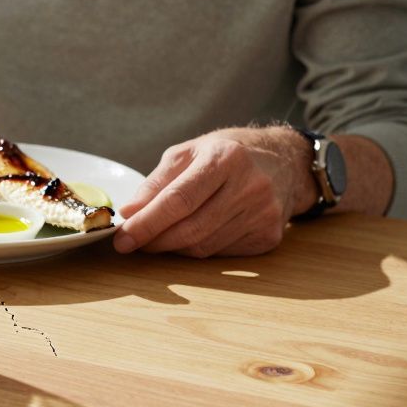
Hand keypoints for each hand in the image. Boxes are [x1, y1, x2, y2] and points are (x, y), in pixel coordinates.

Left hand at [113, 127, 316, 257]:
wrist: (284, 162)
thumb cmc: (226, 154)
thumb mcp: (188, 153)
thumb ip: (156, 183)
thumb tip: (129, 213)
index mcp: (226, 158)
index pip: (179, 199)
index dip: (147, 223)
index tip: (122, 238)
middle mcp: (250, 186)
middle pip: (191, 228)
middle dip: (154, 241)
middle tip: (130, 244)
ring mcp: (264, 214)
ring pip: (204, 247)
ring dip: (173, 248)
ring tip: (157, 238)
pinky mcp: (269, 237)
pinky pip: (221, 254)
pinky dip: (197, 249)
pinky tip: (189, 237)